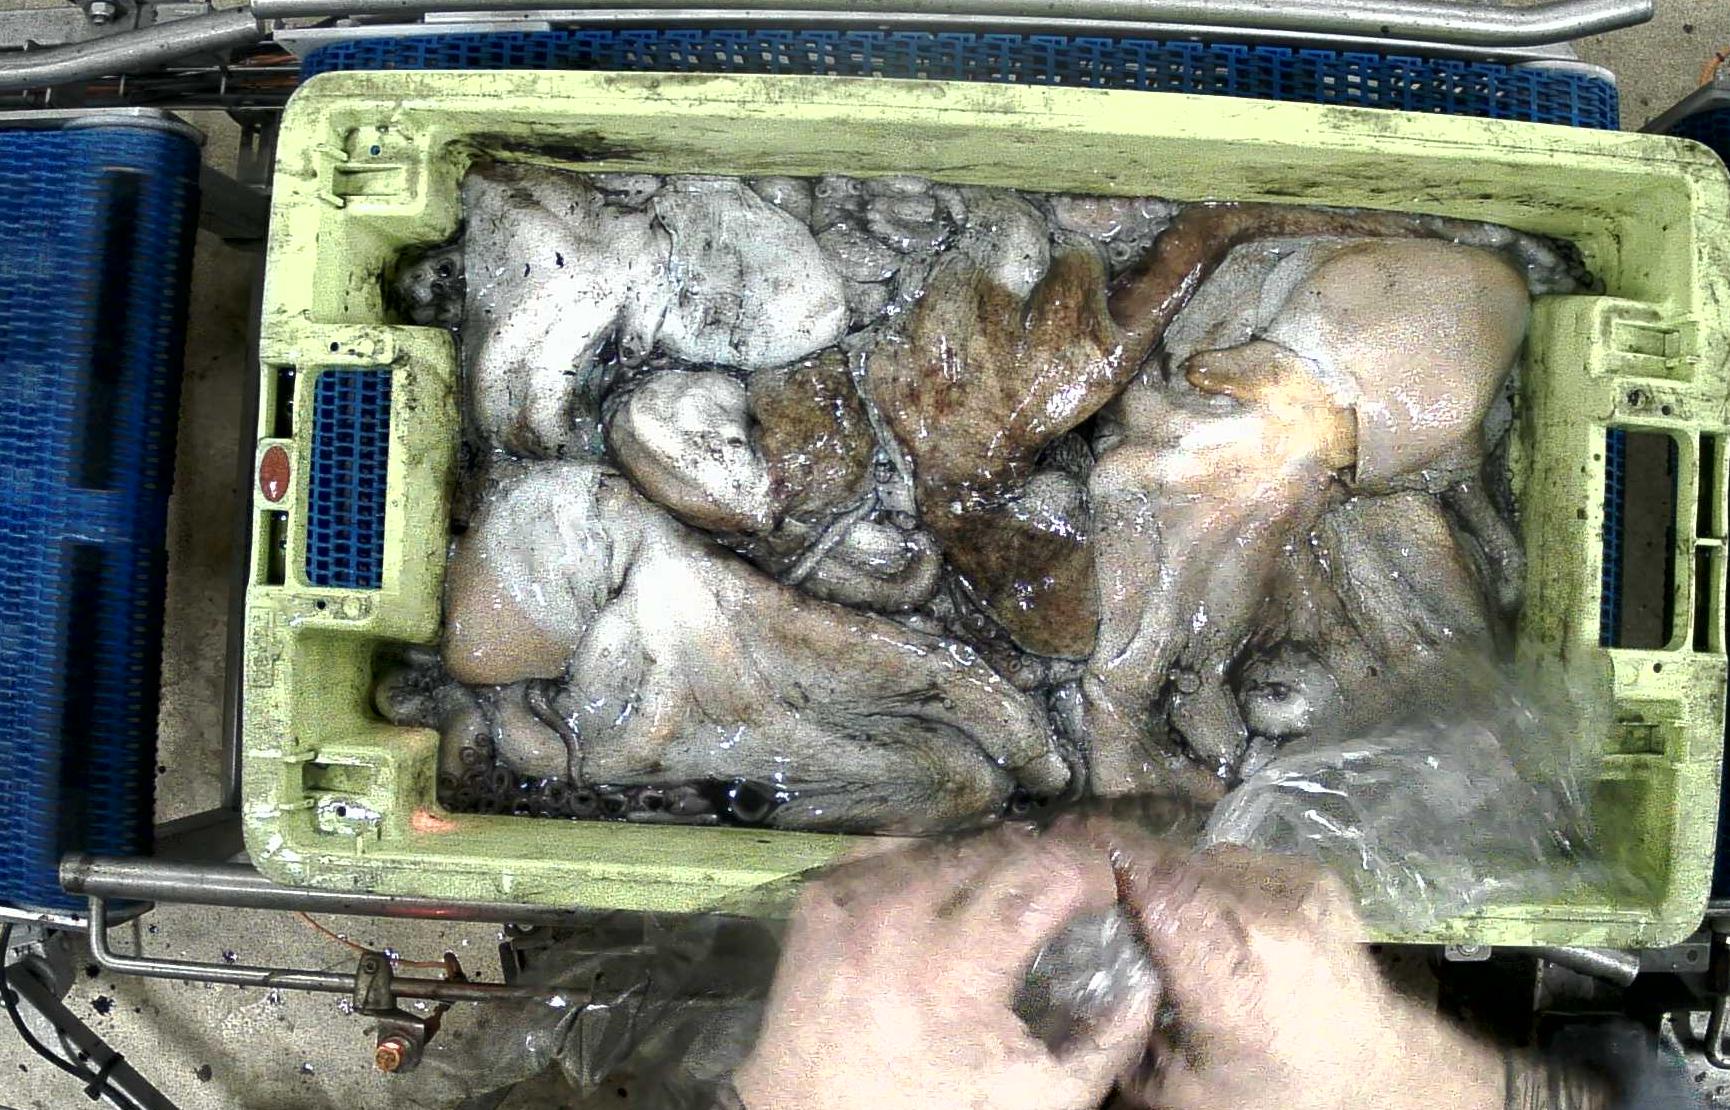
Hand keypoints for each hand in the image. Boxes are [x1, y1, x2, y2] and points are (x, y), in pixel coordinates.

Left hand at [734, 826, 1156, 1109]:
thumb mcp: (1039, 1097)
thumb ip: (1107, 1035)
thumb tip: (1147, 972)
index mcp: (957, 966)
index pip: (1046, 872)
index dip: (1089, 871)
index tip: (1104, 889)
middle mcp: (900, 916)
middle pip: (998, 849)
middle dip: (1042, 864)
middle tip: (1062, 893)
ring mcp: (853, 900)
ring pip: (945, 843)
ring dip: (985, 862)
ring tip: (1004, 897)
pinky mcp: (821, 897)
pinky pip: (889, 850)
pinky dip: (924, 862)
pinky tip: (940, 896)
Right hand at [1103, 836, 1505, 1109]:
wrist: (1378, 1077)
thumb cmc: (1277, 1092)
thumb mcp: (1182, 1093)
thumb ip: (1122, 1040)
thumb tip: (1067, 989)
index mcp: (1228, 970)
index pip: (1156, 880)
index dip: (1105, 852)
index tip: (1062, 840)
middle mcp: (1265, 919)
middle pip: (1173, 863)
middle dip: (1126, 864)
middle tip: (1089, 874)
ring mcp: (1296, 891)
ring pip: (1204, 858)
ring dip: (1171, 875)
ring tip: (1151, 903)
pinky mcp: (1314, 878)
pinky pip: (1240, 862)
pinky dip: (1214, 879)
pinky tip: (1211, 913)